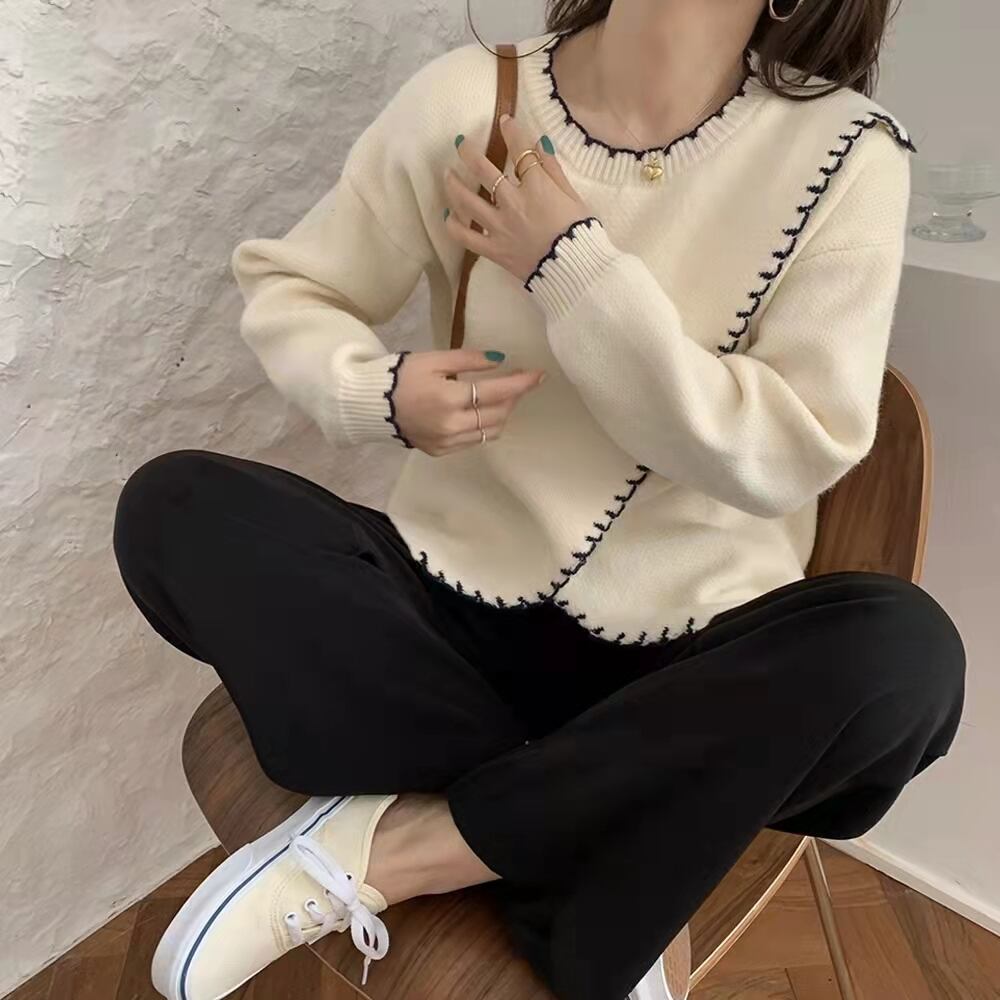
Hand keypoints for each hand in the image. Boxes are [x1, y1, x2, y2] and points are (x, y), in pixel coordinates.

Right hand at [393, 348, 545, 456]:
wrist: (372, 404)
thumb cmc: (402, 376)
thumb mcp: (434, 359)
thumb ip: (469, 360)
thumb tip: (500, 361)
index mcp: (449, 399)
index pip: (496, 392)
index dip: (521, 383)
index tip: (539, 375)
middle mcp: (451, 425)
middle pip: (498, 414)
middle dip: (514, 397)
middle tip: (519, 382)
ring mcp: (447, 442)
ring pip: (490, 432)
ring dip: (503, 414)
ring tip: (502, 397)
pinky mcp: (441, 451)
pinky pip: (474, 441)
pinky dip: (485, 427)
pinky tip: (482, 414)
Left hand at [444, 114, 592, 283]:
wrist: (574, 271)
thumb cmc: (580, 233)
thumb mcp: (574, 197)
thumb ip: (554, 171)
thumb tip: (540, 144)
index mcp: (537, 187)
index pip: (521, 151)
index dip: (512, 132)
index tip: (505, 121)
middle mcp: (513, 202)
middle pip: (484, 170)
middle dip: (469, 152)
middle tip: (461, 143)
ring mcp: (500, 226)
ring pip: (467, 201)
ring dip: (454, 184)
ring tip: (447, 174)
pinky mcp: (493, 249)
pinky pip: (466, 237)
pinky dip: (454, 226)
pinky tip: (448, 216)